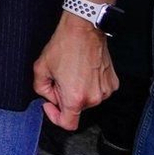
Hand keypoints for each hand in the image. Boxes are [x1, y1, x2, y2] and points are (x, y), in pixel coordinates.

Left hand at [33, 12, 117, 129]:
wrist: (84, 30)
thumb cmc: (63, 46)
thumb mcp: (40, 68)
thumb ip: (40, 89)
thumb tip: (49, 97)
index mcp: (75, 98)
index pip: (67, 124)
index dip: (54, 116)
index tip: (49, 104)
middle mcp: (94, 98)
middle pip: (76, 108)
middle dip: (63, 96)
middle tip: (58, 77)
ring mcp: (106, 91)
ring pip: (87, 99)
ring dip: (76, 90)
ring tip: (71, 70)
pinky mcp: (113, 83)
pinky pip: (97, 90)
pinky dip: (88, 84)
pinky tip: (83, 69)